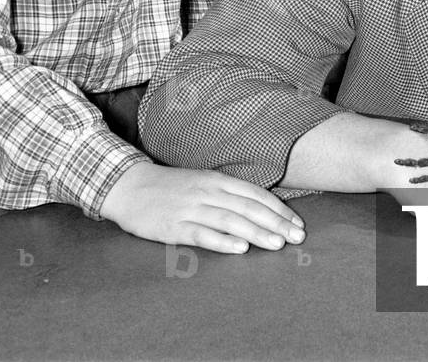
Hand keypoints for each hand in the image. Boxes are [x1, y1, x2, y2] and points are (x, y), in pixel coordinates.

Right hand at [100, 161, 305, 253]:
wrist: (130, 186)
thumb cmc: (171, 187)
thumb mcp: (203, 182)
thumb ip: (228, 193)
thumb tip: (259, 208)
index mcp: (217, 179)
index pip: (255, 194)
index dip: (278, 209)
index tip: (297, 223)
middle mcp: (208, 192)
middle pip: (248, 207)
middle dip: (276, 223)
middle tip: (298, 237)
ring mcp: (191, 209)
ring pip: (230, 220)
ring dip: (256, 232)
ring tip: (277, 244)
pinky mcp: (174, 227)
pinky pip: (202, 234)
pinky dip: (222, 241)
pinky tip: (240, 248)